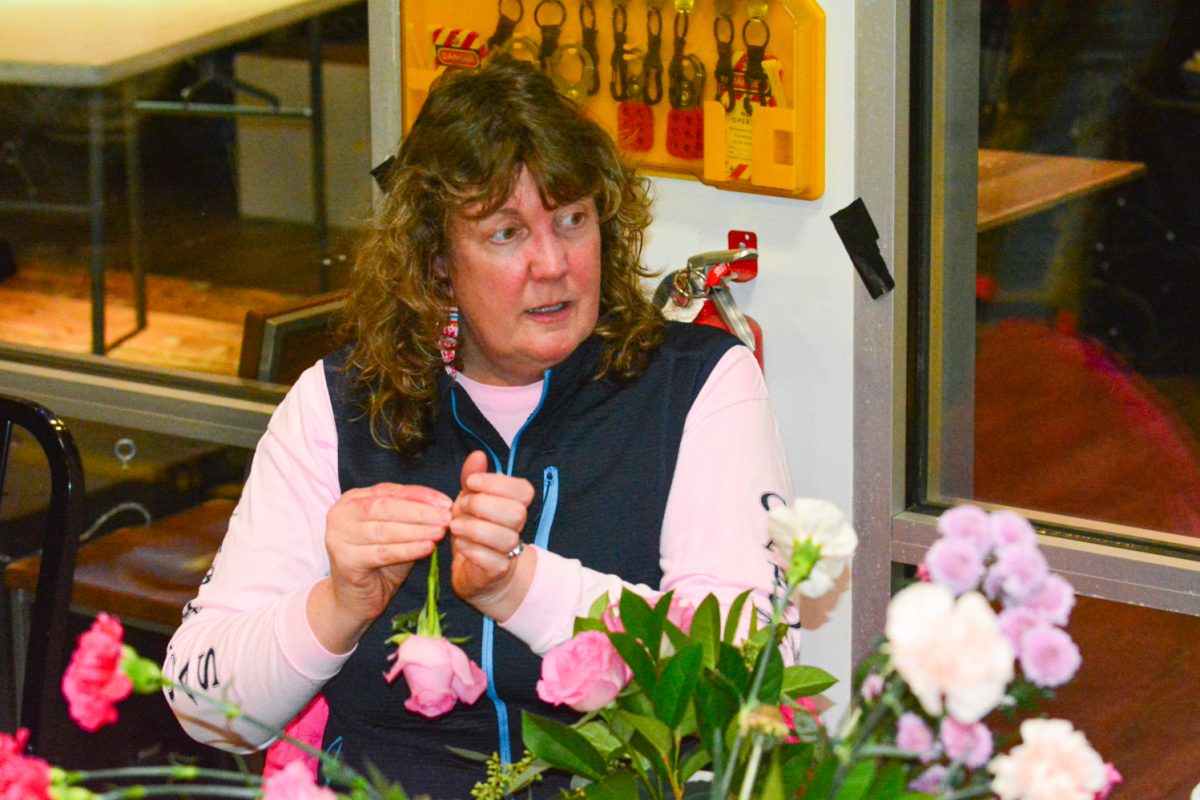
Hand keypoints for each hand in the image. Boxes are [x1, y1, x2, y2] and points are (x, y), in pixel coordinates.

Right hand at [310, 483, 451, 652]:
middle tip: (446, 517)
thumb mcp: (397, 534)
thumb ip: (411, 516)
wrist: (356, 601)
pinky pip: (382, 553)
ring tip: (440, 532)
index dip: (420, 496)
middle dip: (420, 512)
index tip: (446, 503)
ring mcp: (338, 537)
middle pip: (385, 507)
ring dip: (416, 530)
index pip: (390, 491)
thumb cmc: (380, 563)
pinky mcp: (344, 560)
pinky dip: (407, 549)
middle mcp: (340, 515)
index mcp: (352, 500)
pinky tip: (427, 548)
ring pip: (384, 530)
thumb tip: (443, 505)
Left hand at [450, 451, 535, 621]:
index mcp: (515, 505)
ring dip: (475, 529)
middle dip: (483, 506)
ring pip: (506, 538)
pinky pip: (493, 561)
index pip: (523, 490)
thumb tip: (478, 454)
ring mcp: (510, 551)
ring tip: (455, 527)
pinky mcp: (498, 571)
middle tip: (461, 506)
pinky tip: (461, 545)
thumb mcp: (469, 499)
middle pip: (516, 513)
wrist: (475, 570)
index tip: (471, 482)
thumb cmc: (473, 529)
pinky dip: (473, 550)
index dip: (498, 483)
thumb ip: (473, 477)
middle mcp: (518, 527)